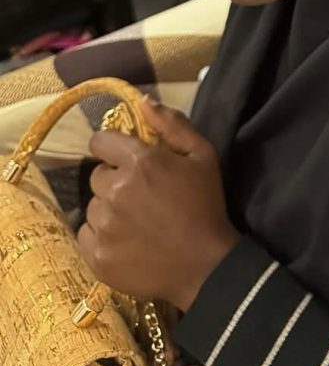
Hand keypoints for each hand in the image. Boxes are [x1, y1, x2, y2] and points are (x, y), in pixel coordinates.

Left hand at [78, 97, 239, 310]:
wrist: (204, 264)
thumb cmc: (206, 205)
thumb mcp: (203, 155)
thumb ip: (172, 124)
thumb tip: (143, 101)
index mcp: (140, 162)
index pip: (101, 142)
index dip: (112, 148)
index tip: (123, 159)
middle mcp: (115, 189)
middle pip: (97, 176)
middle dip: (114, 180)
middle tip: (139, 196)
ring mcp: (103, 225)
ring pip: (92, 206)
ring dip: (109, 209)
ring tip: (135, 222)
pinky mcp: (96, 255)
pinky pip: (85, 235)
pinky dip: (101, 236)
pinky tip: (125, 240)